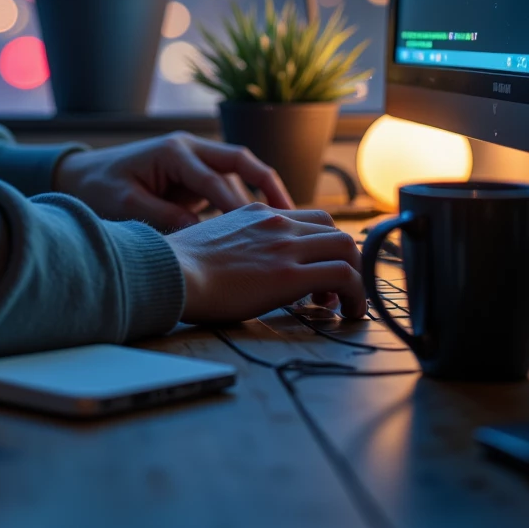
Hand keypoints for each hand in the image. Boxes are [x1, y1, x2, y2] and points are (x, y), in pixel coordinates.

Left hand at [52, 133, 293, 231]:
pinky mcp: (195, 177)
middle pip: (241, 161)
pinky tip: (264, 229)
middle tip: (292, 214)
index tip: (259, 230)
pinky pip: (230, 187)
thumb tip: (202, 234)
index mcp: (173, 151)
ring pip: (240, 174)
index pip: (214, 178)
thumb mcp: (125, 204)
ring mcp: (195, 161)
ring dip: (263, 196)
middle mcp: (190, 149)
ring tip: (288, 226)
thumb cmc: (99, 188)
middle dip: (269, 185)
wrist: (80, 176)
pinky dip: (247, 204)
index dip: (237, 204)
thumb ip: (163, 217)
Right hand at [167, 202, 367, 322]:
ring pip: (347, 249)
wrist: (171, 274)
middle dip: (345, 263)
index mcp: (258, 214)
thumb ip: (244, 244)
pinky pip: (344, 276)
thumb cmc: (183, 267)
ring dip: (356, 279)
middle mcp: (277, 222)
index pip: (313, 219)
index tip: (321, 274)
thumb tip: (253, 266)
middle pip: (336, 233)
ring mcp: (285, 245)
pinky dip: (357, 295)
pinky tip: (350, 313)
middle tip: (334, 293)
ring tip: (346, 306)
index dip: (326, 248)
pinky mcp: (289, 274)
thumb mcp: (218, 240)